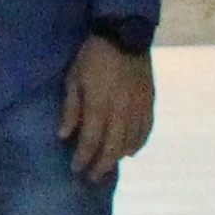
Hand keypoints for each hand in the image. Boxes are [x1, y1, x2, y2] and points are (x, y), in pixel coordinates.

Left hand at [61, 34, 153, 180]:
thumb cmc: (91, 58)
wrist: (124, 36)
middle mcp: (122, 111)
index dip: (84, 158)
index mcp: (100, 105)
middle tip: (92, 177)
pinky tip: (130, 152)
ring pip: (131, 141)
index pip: (92, 141)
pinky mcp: (150, 102)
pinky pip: (147, 130)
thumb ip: (71, 109)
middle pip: (113, 147)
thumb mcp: (73, 80)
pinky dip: (138, 144)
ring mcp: (139, 108)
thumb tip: (64, 136)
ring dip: (119, 157)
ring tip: (107, 167)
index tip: (75, 169)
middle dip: (101, 165)